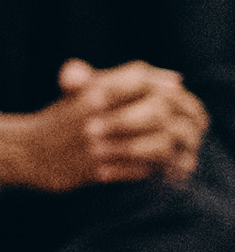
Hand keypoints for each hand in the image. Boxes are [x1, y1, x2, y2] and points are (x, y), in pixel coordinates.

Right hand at [3, 61, 198, 188]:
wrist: (27, 152)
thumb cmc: (63, 120)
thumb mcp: (84, 92)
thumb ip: (126, 81)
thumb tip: (176, 80)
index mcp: (91, 93)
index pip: (139, 79)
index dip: (165, 86)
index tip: (180, 95)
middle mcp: (94, 117)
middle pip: (158, 111)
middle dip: (177, 119)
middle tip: (190, 126)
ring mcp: (95, 146)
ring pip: (157, 144)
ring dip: (172, 148)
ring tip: (179, 150)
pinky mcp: (95, 172)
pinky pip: (143, 170)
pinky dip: (157, 169)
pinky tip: (163, 168)